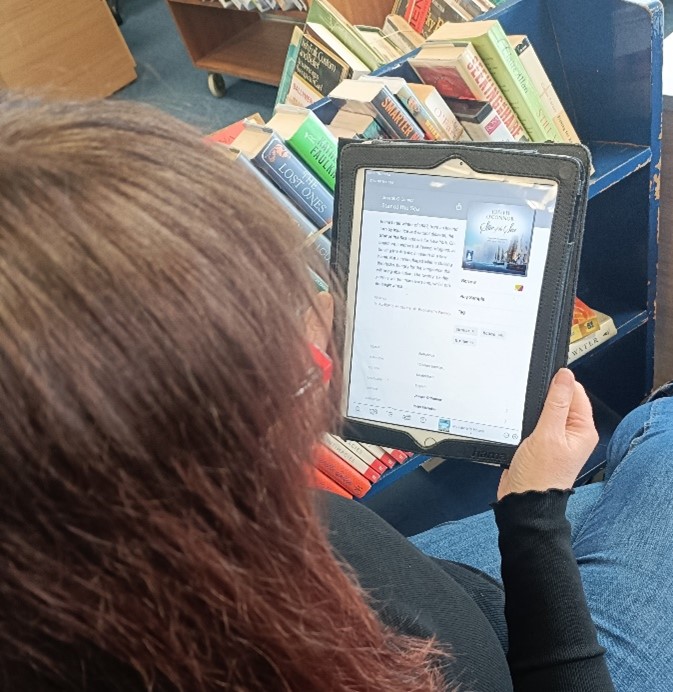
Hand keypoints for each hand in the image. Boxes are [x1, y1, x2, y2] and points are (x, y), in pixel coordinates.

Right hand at [497, 368, 597, 500]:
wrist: (523, 502)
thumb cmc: (539, 477)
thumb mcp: (548, 434)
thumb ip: (556, 403)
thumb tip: (564, 376)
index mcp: (583, 429)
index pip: (575, 392)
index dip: (558, 385)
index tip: (541, 386)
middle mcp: (573, 433)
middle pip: (559, 400)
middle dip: (543, 399)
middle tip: (532, 411)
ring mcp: (557, 439)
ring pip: (545, 411)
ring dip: (533, 412)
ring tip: (526, 426)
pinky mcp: (542, 444)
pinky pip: (535, 423)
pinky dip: (526, 422)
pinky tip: (520, 430)